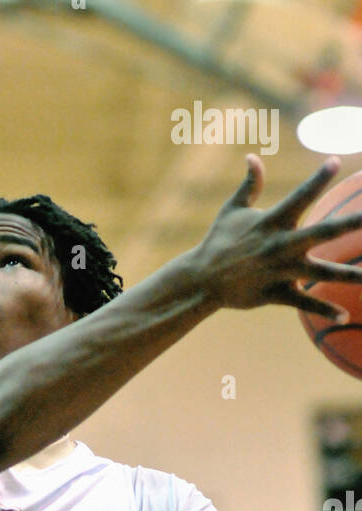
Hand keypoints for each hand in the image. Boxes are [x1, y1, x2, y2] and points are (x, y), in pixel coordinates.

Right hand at [190, 154, 361, 317]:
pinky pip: (303, 303)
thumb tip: (252, 157)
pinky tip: (344, 316)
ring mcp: (279, 271)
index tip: (336, 161)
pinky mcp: (275, 294)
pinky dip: (323, 310)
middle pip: (322, 232)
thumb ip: (250, 184)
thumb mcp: (232, 210)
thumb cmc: (218, 241)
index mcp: (272, 221)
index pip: (301, 195)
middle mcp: (280, 245)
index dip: (319, 178)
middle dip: (349, 224)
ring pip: (320, 272)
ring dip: (348, 275)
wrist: (202, 279)